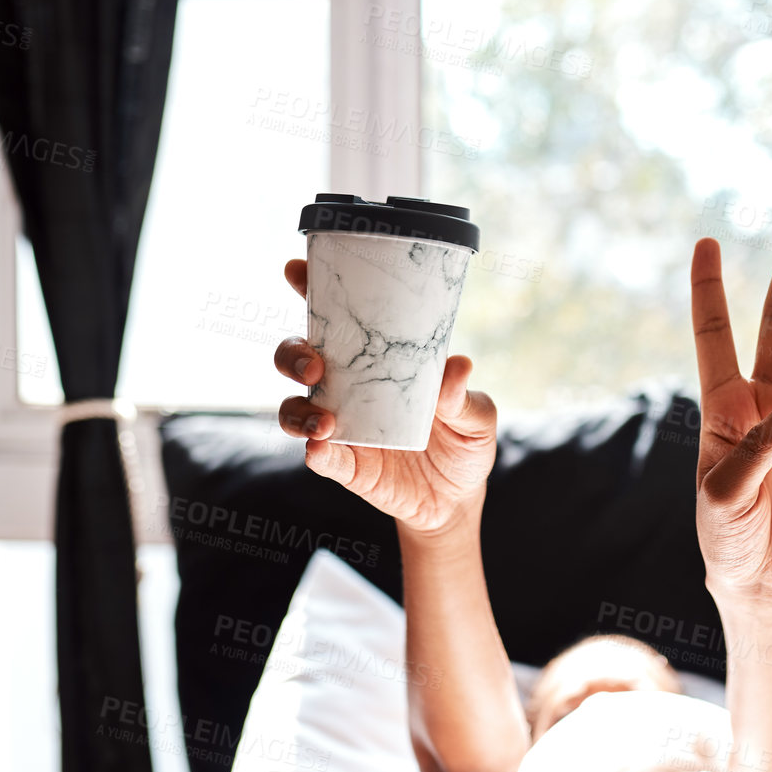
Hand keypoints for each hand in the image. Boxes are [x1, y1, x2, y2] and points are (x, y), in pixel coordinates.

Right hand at [274, 258, 496, 535]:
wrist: (457, 500)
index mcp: (377, 360)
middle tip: (315, 365)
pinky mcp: (345, 466)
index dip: (311, 291)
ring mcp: (341, 426)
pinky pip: (319, 457)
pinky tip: (321, 449)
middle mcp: (348, 387)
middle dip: (294, 354)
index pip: (337, 319)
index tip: (297, 271)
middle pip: (298, 358)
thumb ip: (464, 396)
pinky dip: (316, 452)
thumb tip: (458, 367)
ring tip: (324, 421)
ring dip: (299, 410)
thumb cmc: (464, 441)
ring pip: (294, 408)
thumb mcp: (477, 416)